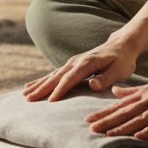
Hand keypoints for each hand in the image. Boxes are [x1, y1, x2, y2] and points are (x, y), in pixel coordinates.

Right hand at [23, 38, 138, 101]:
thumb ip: (105, 78)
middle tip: (29, 100)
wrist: (121, 45)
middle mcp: (76, 61)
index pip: (71, 78)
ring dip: (38, 84)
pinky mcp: (71, 65)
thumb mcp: (120, 71)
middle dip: (42, 88)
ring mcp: (72, 62)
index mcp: (87, 63)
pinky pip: (54, 74)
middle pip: (57, 76)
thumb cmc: (122, 61)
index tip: (50, 101)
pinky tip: (31, 86)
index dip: (60, 90)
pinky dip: (41, 80)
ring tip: (25, 95)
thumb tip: (92, 84)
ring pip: (52, 75)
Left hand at [83, 67, 147, 139]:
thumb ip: (135, 90)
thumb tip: (115, 91)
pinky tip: (139, 136)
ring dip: (123, 127)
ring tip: (108, 134)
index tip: (89, 119)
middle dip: (108, 120)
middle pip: (126, 111)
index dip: (105, 112)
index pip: (121, 104)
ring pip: (140, 118)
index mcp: (146, 92)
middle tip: (91, 128)